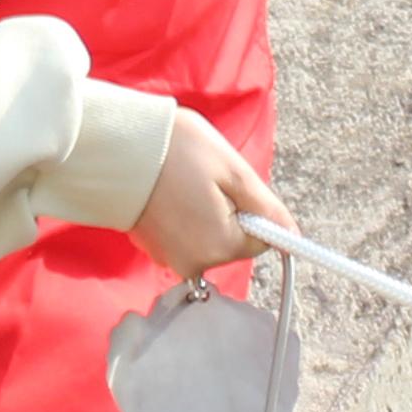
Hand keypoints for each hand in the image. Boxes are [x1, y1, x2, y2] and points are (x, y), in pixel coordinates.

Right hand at [131, 107, 279, 279]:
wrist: (118, 147)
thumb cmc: (178, 152)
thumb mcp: (234, 173)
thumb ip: (266, 209)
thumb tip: (293, 236)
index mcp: (217, 248)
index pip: (259, 241)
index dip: (253, 210)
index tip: (231, 185)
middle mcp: (192, 263)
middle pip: (233, 241)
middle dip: (229, 211)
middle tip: (206, 180)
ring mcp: (169, 257)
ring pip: (209, 236)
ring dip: (206, 211)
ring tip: (185, 183)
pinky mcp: (152, 247)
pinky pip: (186, 235)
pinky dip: (185, 215)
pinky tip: (171, 191)